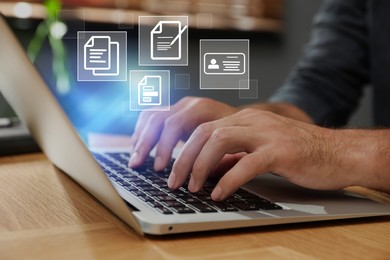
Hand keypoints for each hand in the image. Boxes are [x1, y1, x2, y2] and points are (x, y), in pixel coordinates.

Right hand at [128, 97, 238, 169]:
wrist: (249, 122)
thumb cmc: (243, 138)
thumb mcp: (238, 149)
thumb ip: (222, 162)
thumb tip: (204, 178)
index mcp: (203, 110)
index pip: (174, 125)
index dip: (164, 147)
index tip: (161, 169)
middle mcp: (190, 105)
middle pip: (158, 119)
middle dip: (146, 143)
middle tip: (138, 164)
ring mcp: (182, 106)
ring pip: (152, 116)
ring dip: (141, 137)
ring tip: (136, 159)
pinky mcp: (177, 111)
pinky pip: (153, 116)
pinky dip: (143, 131)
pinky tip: (139, 147)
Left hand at [168, 108, 353, 200]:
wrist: (338, 152)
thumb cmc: (298, 153)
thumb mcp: (259, 150)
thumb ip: (233, 155)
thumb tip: (207, 168)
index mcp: (245, 119)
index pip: (203, 128)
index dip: (183, 148)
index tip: (172, 170)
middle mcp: (252, 120)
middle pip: (205, 132)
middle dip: (184, 158)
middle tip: (175, 182)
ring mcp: (267, 133)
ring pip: (220, 140)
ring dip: (200, 166)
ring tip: (193, 187)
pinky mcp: (281, 151)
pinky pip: (247, 163)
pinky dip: (229, 180)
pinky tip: (220, 194)